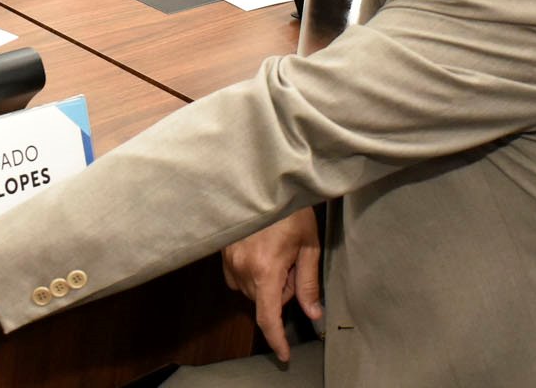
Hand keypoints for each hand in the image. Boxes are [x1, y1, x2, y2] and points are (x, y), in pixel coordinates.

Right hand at [221, 208, 322, 362]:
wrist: (265, 182)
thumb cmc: (289, 209)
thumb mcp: (308, 245)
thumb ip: (309, 282)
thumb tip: (313, 312)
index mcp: (266, 268)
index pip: (268, 316)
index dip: (276, 339)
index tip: (284, 354)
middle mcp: (243, 267)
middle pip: (263, 301)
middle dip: (281, 291)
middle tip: (293, 264)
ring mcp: (229, 258)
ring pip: (250, 290)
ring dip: (266, 282)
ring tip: (278, 253)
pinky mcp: (223, 251)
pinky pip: (237, 276)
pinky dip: (251, 272)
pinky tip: (262, 251)